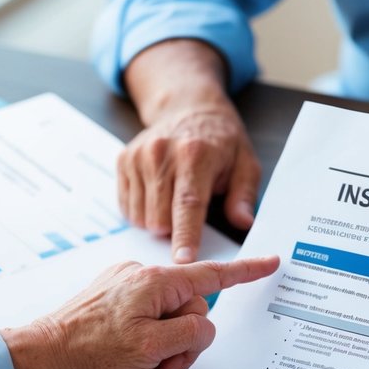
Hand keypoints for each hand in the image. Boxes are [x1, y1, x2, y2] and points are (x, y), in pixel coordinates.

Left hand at [0, 256, 278, 368]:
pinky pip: (147, 321)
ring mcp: (126, 287)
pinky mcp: (114, 300)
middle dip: (183, 346)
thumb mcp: (152, 348)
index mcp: (156, 281)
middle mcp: (142, 276)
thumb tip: (202, 325)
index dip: (246, 272)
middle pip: (190, 310)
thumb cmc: (89, 352)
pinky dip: (146, 346)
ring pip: (168, 321)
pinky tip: (130, 366)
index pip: (212, 276)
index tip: (271, 262)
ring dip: (162, 353)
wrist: (40, 355)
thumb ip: (191, 332)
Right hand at [119, 100, 259, 262]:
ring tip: (175, 203)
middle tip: (190, 220)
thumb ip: (244, 195)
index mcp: (196, 154)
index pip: (188, 204)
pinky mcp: (124, 160)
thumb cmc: (221, 141)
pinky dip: (143, 212)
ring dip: (158, 222)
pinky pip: (127, 207)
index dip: (186, 235)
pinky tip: (159, 197)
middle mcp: (162, 153)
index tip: (184, 261)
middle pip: (160, 217)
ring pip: (141, 216)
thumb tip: (244, 222)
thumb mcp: (245, 163)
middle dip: (174, 232)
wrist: (189, 108)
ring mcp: (139, 156)